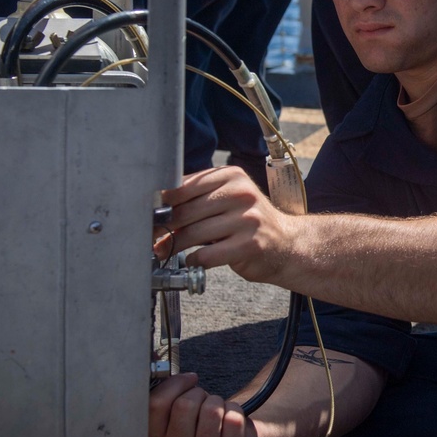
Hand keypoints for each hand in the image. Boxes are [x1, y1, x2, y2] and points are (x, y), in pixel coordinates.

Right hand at [149, 373, 257, 436]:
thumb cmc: (198, 424)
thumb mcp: (172, 413)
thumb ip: (165, 393)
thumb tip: (174, 371)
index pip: (156, 403)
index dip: (176, 383)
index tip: (188, 381)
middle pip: (186, 404)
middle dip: (199, 394)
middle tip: (203, 405)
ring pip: (212, 410)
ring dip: (219, 403)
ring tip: (217, 415)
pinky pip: (234, 419)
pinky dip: (236, 412)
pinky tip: (230, 425)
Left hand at [155, 166, 292, 283]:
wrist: (287, 245)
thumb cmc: (249, 222)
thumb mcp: (229, 198)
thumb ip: (198, 197)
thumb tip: (156, 206)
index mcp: (232, 175)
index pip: (184, 186)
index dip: (162, 203)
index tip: (149, 215)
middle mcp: (241, 193)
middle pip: (186, 211)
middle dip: (164, 227)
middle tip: (151, 236)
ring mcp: (247, 219)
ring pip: (193, 234)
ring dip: (173, 246)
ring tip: (163, 250)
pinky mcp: (249, 245)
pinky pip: (207, 255)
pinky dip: (194, 260)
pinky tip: (192, 260)